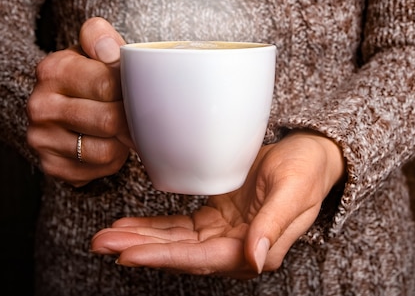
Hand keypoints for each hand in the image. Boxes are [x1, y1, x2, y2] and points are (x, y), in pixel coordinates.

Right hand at [26, 17, 132, 186]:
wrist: (65, 103)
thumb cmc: (90, 74)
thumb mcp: (94, 48)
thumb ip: (101, 38)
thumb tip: (109, 50)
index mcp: (52, 70)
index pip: (108, 84)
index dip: (132, 89)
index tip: (139, 89)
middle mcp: (40, 105)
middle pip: (109, 120)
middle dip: (131, 118)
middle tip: (139, 113)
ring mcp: (41, 139)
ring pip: (106, 150)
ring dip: (122, 142)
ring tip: (120, 127)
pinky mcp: (52, 166)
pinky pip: (98, 170)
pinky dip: (112, 160)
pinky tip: (107, 143)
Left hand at [90, 131, 344, 278]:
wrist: (314, 154)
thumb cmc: (308, 171)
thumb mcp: (293, 192)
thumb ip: (273, 226)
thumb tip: (253, 260)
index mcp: (256, 247)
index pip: (201, 258)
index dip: (163, 257)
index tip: (127, 254)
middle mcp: (236, 246)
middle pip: (180, 254)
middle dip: (139, 249)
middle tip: (101, 243)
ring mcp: (225, 232)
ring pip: (174, 242)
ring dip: (140, 239)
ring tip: (105, 236)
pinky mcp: (217, 217)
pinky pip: (180, 227)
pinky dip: (154, 227)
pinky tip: (130, 225)